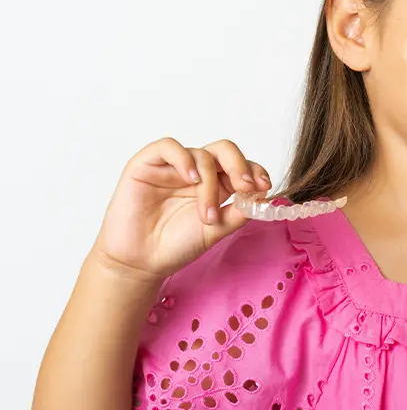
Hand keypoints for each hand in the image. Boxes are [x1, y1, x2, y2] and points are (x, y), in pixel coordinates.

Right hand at [91, 137, 271, 282]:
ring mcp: (173, 167)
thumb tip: (264, 197)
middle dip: (239, 165)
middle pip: (224, 151)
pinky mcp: (147, 164)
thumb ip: (238, 213)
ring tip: (207, 214)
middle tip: (245, 187)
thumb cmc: (175, 245)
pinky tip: (190, 178)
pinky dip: (184, 158)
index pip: (240, 166)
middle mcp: (197, 172)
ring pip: (201, 154)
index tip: (263, 186)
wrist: (140, 262)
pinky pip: (169, 147)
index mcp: (216, 184)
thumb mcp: (216, 231)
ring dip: (209, 183)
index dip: (254, 171)